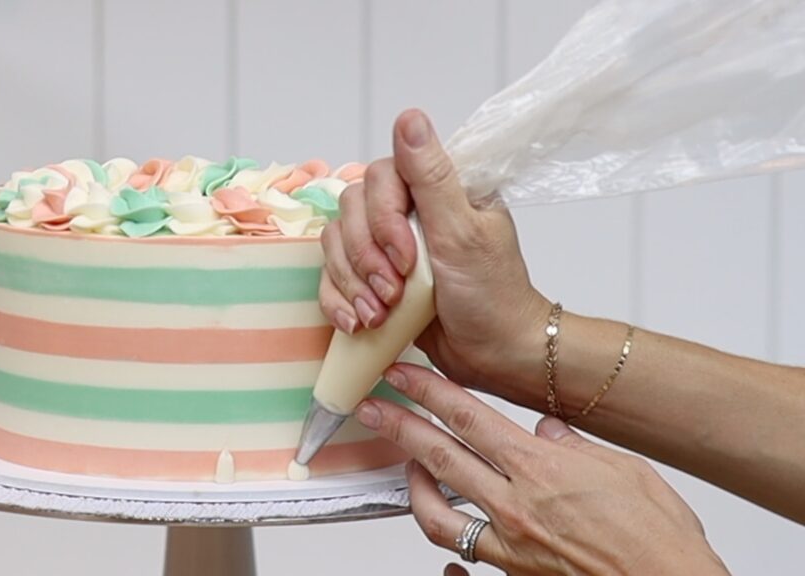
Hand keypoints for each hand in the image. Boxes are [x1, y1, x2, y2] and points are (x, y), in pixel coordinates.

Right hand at [319, 108, 547, 397]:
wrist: (493, 355)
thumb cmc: (491, 295)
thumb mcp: (463, 232)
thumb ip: (432, 176)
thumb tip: (409, 118)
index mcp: (436, 190)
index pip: (380, 178)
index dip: (382, 219)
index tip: (405, 258)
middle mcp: (408, 211)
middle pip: (350, 210)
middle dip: (365, 257)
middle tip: (393, 291)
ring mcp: (386, 245)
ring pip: (335, 243)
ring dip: (351, 282)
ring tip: (380, 314)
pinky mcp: (371, 278)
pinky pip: (331, 277)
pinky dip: (339, 301)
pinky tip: (358, 322)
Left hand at [354, 364, 728, 575]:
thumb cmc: (661, 539)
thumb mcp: (626, 470)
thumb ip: (576, 445)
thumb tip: (547, 428)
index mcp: (541, 468)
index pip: (468, 418)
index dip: (429, 392)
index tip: (402, 375)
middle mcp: (516, 505)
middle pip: (440, 457)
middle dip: (400, 427)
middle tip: (372, 407)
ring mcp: (510, 544)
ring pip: (437, 514)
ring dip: (412, 485)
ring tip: (404, 467)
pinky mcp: (514, 574)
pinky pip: (465, 560)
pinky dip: (449, 554)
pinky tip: (445, 548)